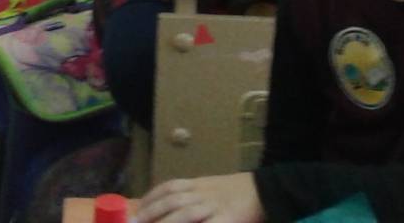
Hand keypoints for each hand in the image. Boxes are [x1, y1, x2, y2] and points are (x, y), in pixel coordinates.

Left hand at [139, 173, 262, 222]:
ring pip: (185, 214)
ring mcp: (215, 207)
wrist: (267, 191)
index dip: (151, 198)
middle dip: (151, 213)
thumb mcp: (213, 188)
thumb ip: (194, 196)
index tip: (136, 209)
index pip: (170, 187)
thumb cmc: (238, 192)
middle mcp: (203, 193)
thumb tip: (169, 208)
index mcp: (199, 184)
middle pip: (172, 201)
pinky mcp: (227, 219)